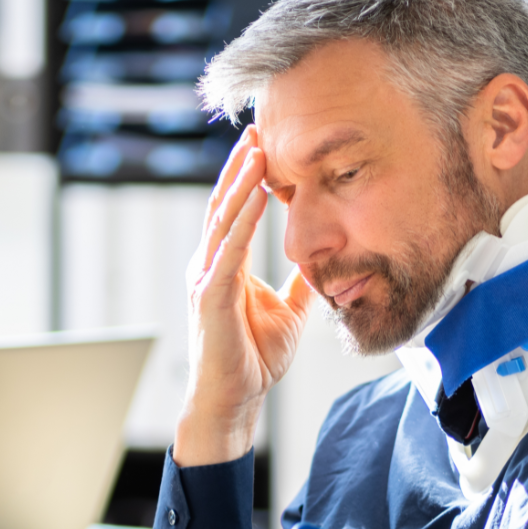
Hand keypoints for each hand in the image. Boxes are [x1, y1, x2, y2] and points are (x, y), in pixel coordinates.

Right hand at [175, 127, 312, 465]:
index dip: (247, 178)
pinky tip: (255, 194)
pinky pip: (228, 250)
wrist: (233, 400)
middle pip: (223, 204)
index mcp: (224, 266)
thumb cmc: (252, 358)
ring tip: (256, 149)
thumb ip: (299, 283)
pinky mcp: (210, 296)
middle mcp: (209, 265)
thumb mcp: (288, 310)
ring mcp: (206, 279)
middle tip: (256, 128)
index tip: (265, 145)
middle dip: (239, 166)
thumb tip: (321, 259)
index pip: (234, 211)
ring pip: (223, 219)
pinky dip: (242, 220)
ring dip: (240, 182)